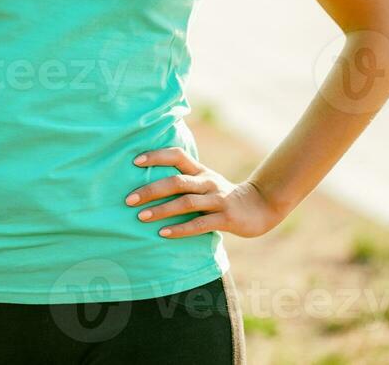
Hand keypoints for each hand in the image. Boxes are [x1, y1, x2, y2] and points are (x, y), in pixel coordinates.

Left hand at [125, 147, 281, 239]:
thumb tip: (147, 183)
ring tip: (141, 217)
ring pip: (186, 202)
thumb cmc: (222, 196)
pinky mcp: (226, 218)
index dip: (156, 155)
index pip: (176, 155)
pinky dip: (181, 229)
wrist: (260, 207)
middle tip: (129, 199)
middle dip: (151, 189)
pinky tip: (163, 233)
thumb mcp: (205, 182)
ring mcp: (217, 199)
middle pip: (176, 181)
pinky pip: (200, 224)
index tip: (134, 161)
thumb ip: (183, 181)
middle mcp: (207, 182)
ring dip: (162, 210)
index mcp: (200, 171)